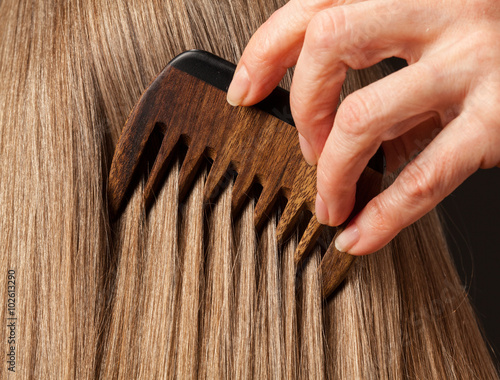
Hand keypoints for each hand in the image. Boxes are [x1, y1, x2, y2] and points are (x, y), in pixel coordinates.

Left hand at [227, 0, 499, 254]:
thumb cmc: (496, 41)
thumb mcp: (435, 28)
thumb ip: (383, 56)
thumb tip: (325, 111)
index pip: (312, 7)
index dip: (264, 52)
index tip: (244, 90)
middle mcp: (444, 5)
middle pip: (328, 45)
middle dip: (300, 109)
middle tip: (305, 148)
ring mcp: (477, 57)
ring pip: (364, 116)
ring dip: (332, 171)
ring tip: (331, 200)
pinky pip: (423, 177)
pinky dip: (382, 217)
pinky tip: (360, 235)